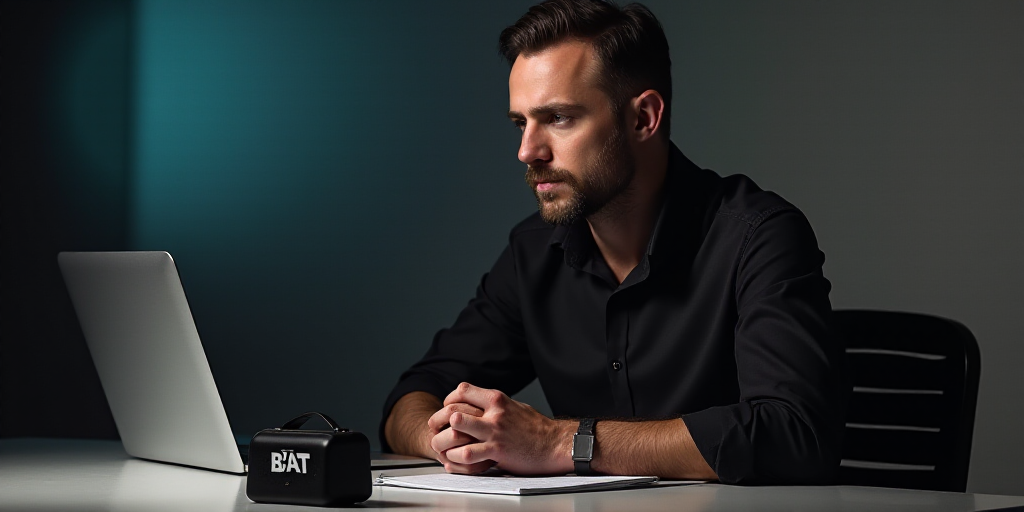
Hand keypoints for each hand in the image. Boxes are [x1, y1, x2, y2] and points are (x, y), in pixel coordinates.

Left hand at [430, 382, 573, 474]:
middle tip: (434, 430)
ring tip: (441, 447)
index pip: (462, 390)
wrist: (556, 444)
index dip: (449, 400)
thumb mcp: (516, 407)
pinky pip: (467, 454)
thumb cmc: (538, 428)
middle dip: (438, 420)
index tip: (446, 410)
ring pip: (457, 429)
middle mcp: (494, 412)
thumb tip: (482, 403)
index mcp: (497, 399)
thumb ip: (497, 405)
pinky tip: (454, 462)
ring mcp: (495, 432)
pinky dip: (455, 459)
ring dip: (444, 440)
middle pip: (453, 408)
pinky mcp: (497, 451)